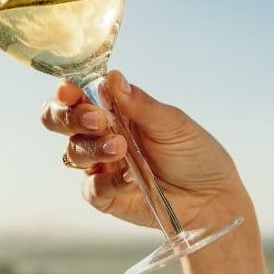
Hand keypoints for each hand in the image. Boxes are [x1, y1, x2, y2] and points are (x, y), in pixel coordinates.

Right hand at [41, 70, 247, 229]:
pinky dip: (109, 181)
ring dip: (94, 147)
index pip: (77, 97)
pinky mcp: (106, 196)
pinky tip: (131, 178)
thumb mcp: (172, 123)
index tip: (70, 90)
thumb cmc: (194, 154)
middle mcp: (101, 136)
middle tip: (96, 119)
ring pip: (74, 153)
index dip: (67, 93)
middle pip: (60, 122)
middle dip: (69, 117)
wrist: (212, 197)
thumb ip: (139, 104)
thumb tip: (111, 77)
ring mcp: (101, 166)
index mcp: (114, 111)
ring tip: (122, 148)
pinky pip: (92, 187)